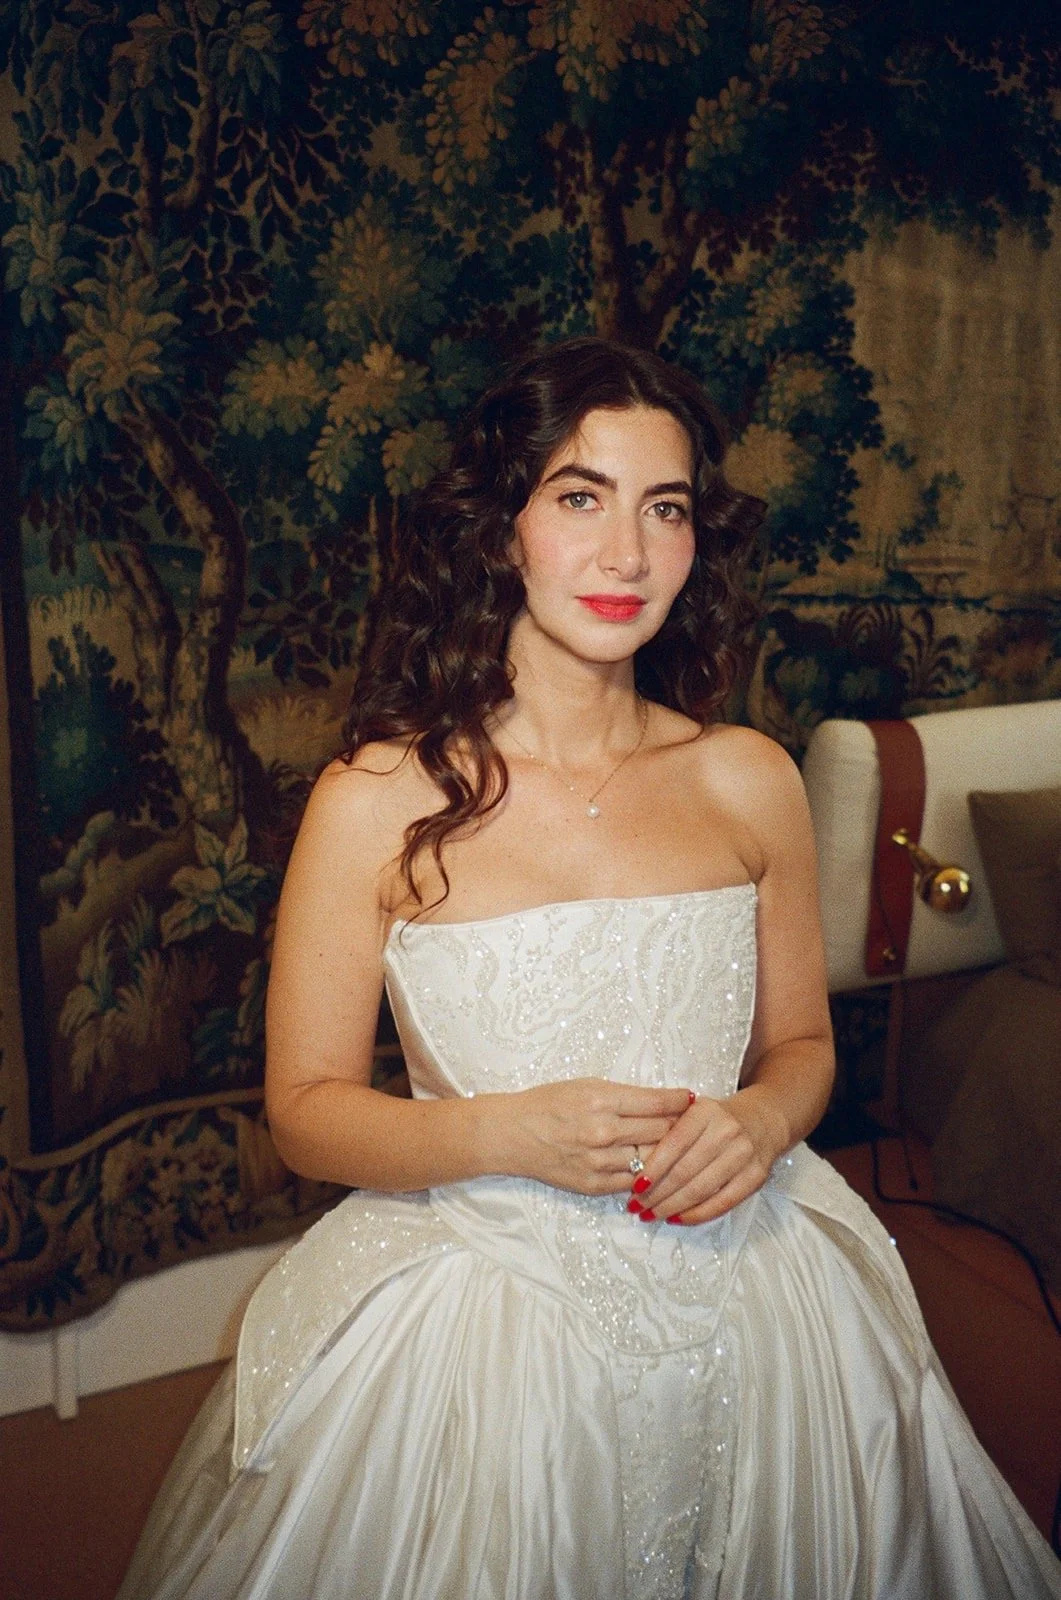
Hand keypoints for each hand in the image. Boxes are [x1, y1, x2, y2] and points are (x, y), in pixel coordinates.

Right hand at [496, 1079, 692, 1196]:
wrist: (512, 1135)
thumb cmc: (549, 1103)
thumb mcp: (586, 1086)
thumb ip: (625, 1096)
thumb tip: (664, 1101)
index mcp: (602, 1100)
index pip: (657, 1103)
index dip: (680, 1101)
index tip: (692, 1099)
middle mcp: (603, 1131)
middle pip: (661, 1132)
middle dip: (680, 1127)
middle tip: (692, 1123)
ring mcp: (599, 1162)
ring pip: (652, 1160)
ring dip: (667, 1154)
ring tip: (677, 1147)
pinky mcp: (594, 1185)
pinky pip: (634, 1182)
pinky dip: (646, 1175)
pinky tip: (652, 1167)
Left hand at [628, 1086, 789, 1224]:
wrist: (761, 1121)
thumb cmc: (715, 1121)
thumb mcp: (691, 1112)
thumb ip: (667, 1129)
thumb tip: (631, 1163)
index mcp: (705, 1112)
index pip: (673, 1144)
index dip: (653, 1168)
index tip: (634, 1186)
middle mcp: (726, 1131)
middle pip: (685, 1171)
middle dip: (657, 1193)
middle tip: (637, 1206)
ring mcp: (744, 1155)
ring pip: (701, 1189)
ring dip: (672, 1207)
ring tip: (651, 1215)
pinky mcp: (756, 1177)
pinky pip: (723, 1202)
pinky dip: (697, 1214)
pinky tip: (677, 1218)